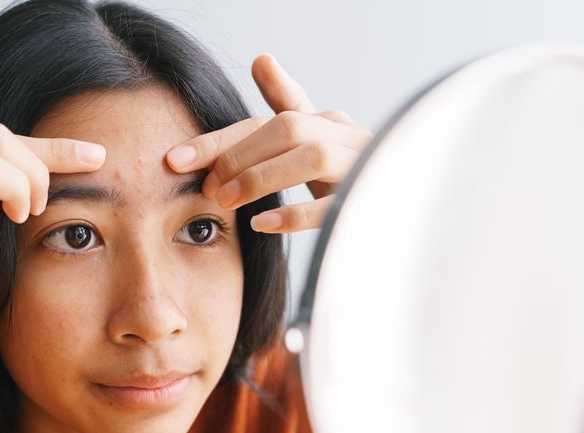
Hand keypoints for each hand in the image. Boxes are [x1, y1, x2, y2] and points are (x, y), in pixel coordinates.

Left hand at [165, 53, 371, 233]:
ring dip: (261, 177)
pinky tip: (263, 223)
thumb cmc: (353, 176)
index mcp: (328, 122)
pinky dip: (295, 215)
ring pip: (310, 157)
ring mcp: (363, 165)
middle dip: (240, 156)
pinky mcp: (372, 199)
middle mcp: (346, 135)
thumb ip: (287, 106)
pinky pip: (333, 205)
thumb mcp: (316, 143)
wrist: (409, 208)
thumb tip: (262, 58)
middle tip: (208, 187)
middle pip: (287, 128)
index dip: (221, 138)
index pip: (268, 120)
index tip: (175, 159)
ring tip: (228, 201)